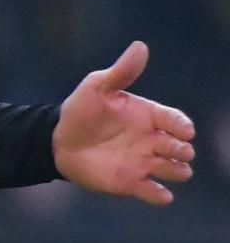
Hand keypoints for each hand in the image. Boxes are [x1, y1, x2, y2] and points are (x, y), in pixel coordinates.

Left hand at [53, 41, 194, 204]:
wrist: (57, 141)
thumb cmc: (80, 111)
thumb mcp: (97, 87)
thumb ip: (121, 71)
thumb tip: (140, 46)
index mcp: (148, 115)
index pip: (176, 120)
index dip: (183, 126)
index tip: (185, 131)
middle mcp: (151, 140)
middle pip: (180, 147)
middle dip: (182, 150)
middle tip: (175, 150)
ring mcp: (143, 162)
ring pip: (174, 170)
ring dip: (177, 171)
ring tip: (173, 170)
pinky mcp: (131, 183)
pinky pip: (153, 193)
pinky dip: (160, 196)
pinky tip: (161, 195)